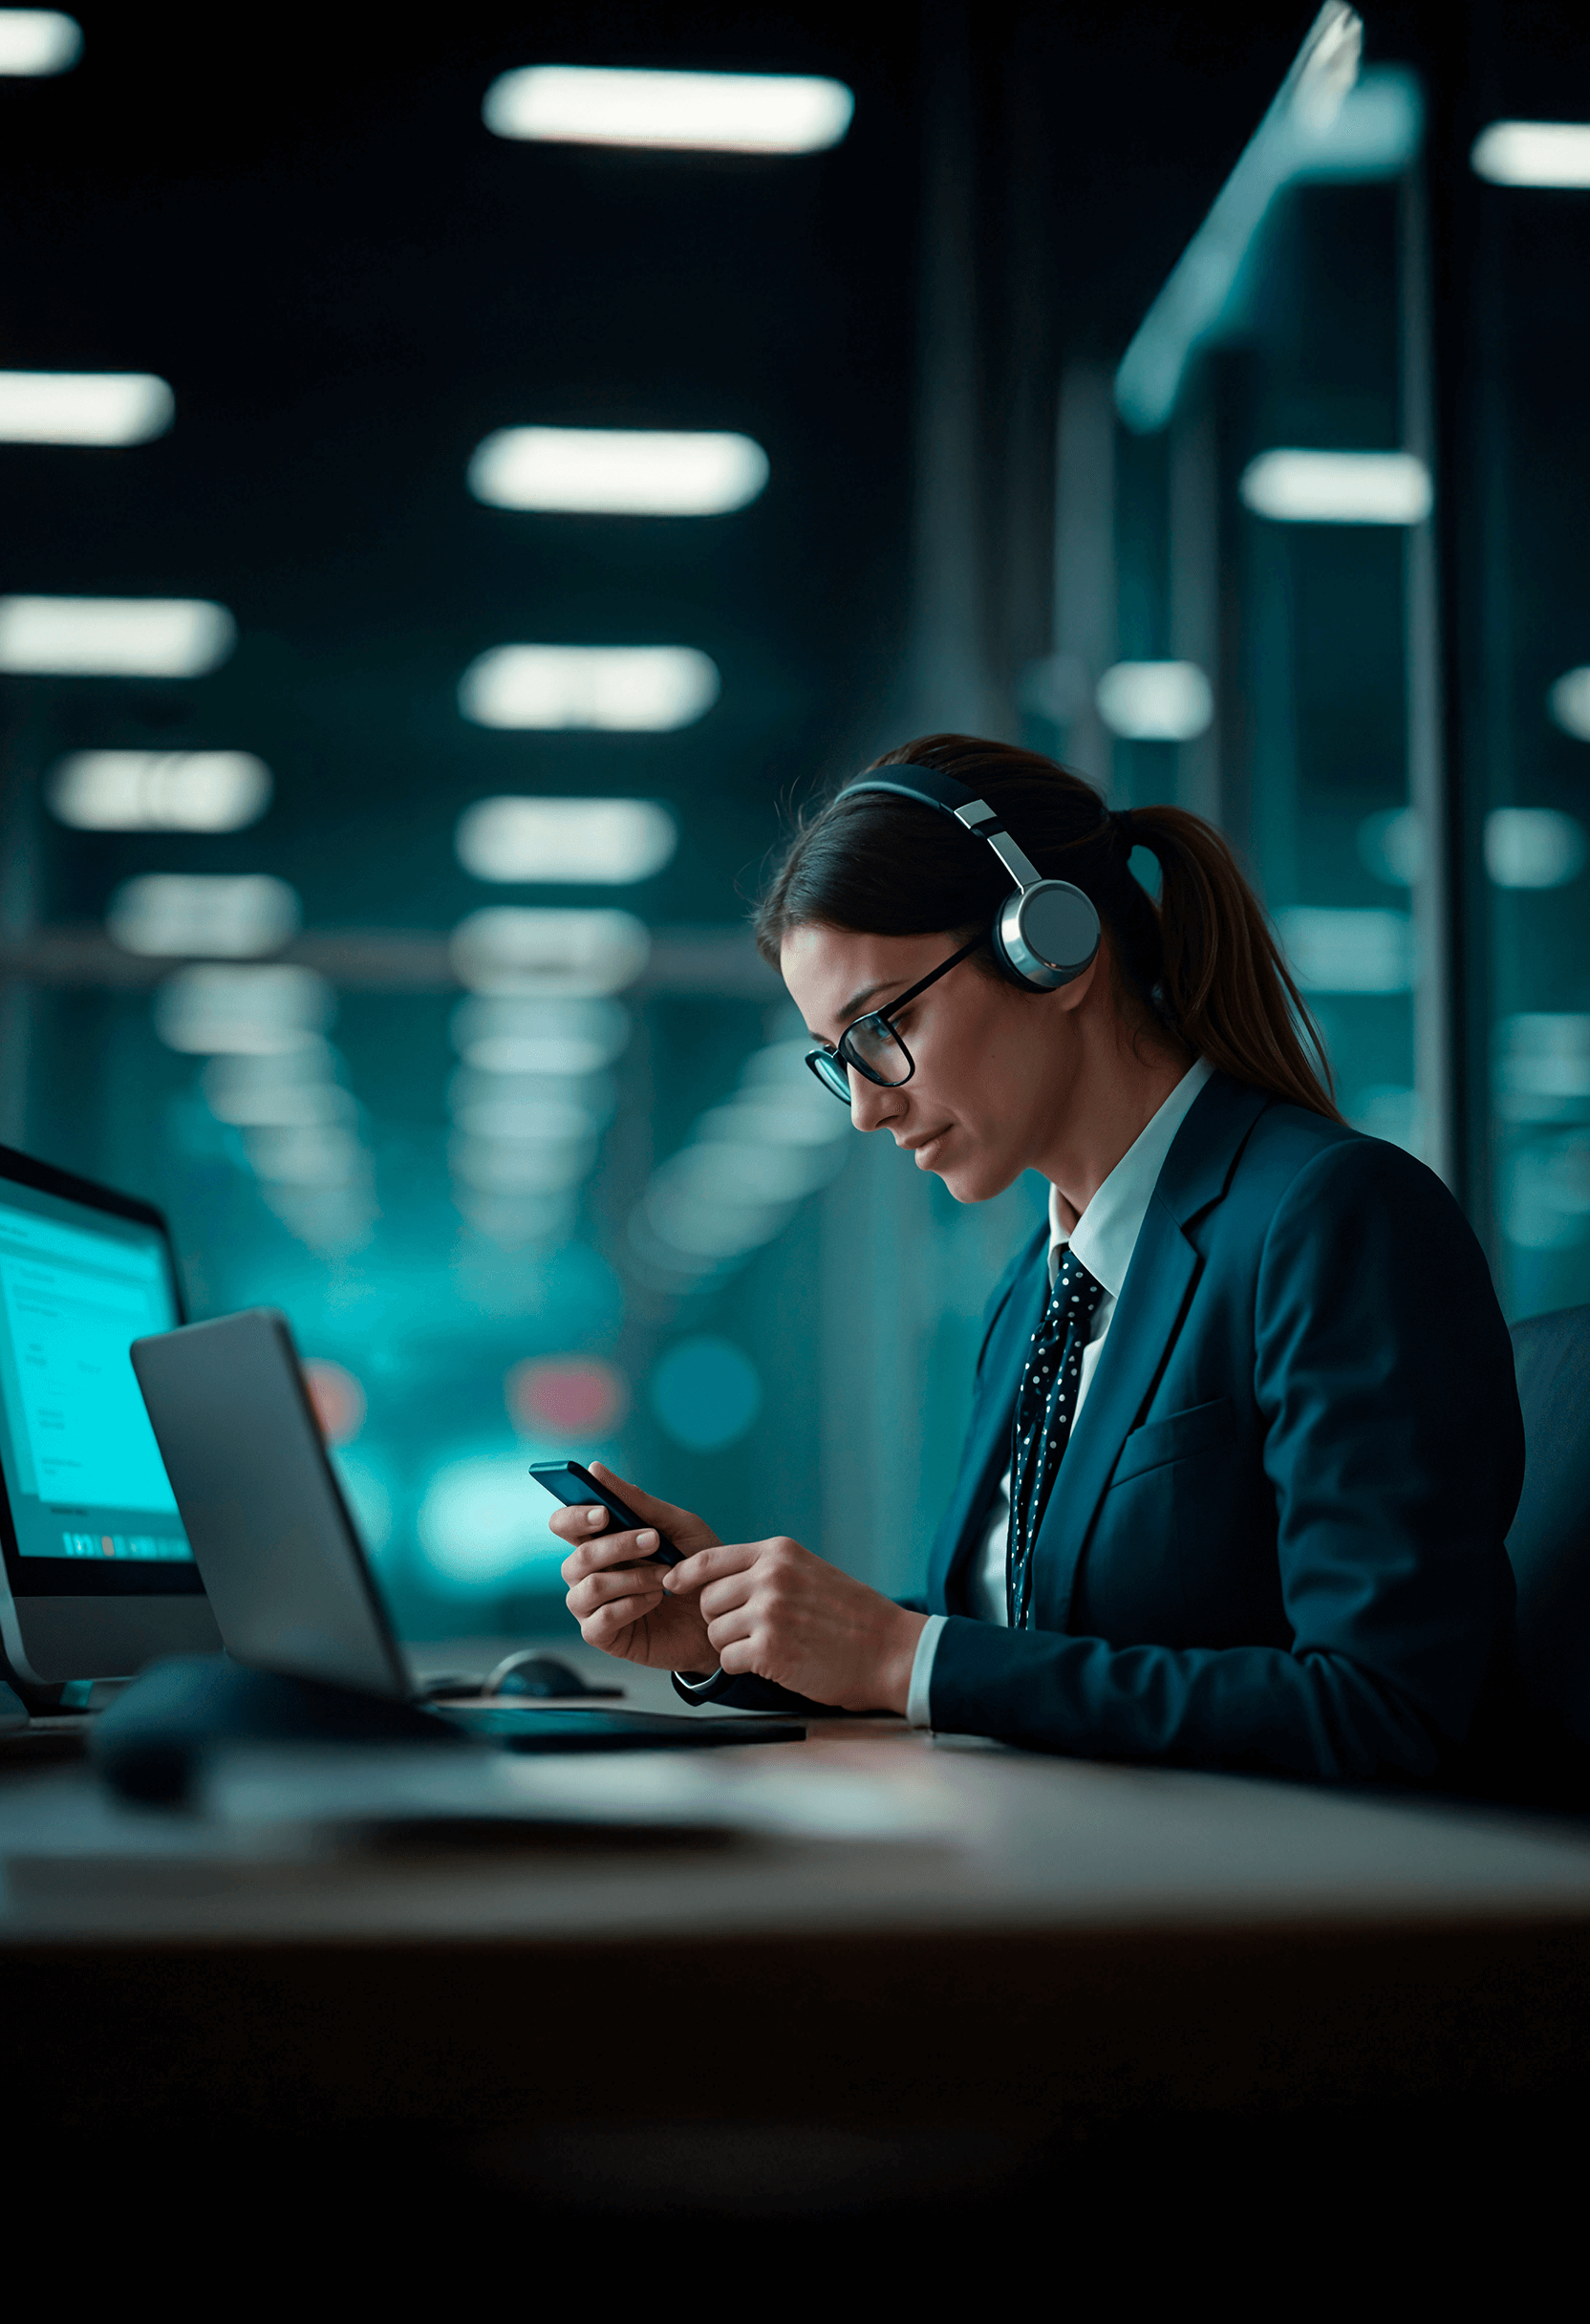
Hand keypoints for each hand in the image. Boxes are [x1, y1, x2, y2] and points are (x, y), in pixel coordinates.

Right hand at [552, 1464, 719, 1671]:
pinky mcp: (604, 1636)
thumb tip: (596, 1469)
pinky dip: (630, 1605)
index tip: (604, 1513)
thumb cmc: (698, 1567)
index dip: (574, 1516)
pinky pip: (600, 1620)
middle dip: (617, 1546)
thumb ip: (638, 1502)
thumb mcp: (678, 1527)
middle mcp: (589, 1573)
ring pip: (589, 1587)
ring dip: (631, 1577)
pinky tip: (655, 1600)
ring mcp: (593, 1607)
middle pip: (577, 1556)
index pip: (565, 1525)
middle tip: (655, 1541)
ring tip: (665, 1577)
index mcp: (601, 1542)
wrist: (724, 1613)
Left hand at [664, 1535, 926, 1713]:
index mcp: (778, 1553)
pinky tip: (769, 1663)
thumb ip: (767, 1571)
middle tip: (748, 1631)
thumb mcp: (809, 1573)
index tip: (672, 1585)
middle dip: (719, 1619)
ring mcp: (770, 1612)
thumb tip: (718, 1580)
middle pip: (707, 1599)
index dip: (685, 1575)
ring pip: (714, 1631)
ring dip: (731, 1645)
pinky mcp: (770, 1649)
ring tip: (765, 1647)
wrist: (890, 1651)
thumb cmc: (852, 1617)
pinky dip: (741, 1666)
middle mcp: (770, 1577)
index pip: (709, 1558)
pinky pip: (727, 1659)